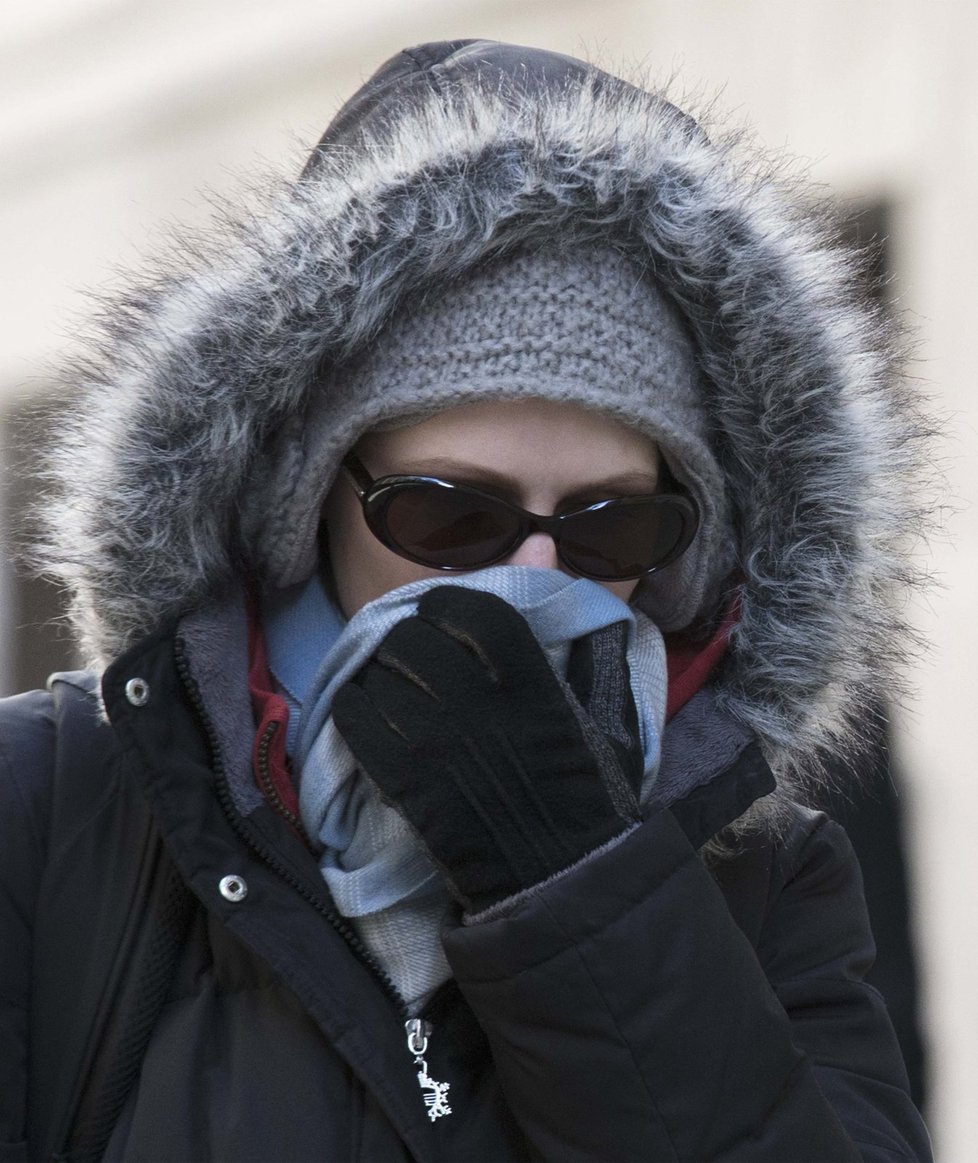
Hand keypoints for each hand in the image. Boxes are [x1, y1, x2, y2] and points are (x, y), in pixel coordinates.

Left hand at [331, 586, 642, 911]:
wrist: (558, 871)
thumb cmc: (581, 781)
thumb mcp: (589, 691)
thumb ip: (560, 613)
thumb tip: (540, 537)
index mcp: (529, 677)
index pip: (470, 607)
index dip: (447, 602)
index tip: (444, 613)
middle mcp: (478, 701)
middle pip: (414, 638)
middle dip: (407, 637)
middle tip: (412, 652)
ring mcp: (437, 741)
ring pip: (381, 675)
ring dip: (377, 671)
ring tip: (389, 682)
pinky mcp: (405, 780)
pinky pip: (358, 721)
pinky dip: (354, 707)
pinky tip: (367, 710)